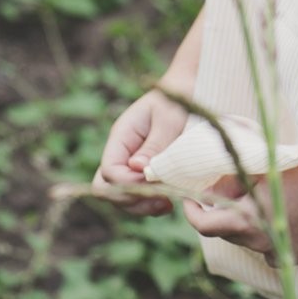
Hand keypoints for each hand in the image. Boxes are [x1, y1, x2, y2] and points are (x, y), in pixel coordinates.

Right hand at [92, 87, 188, 216]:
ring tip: (168, 204)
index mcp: (121, 137)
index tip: (154, 183)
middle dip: (130, 199)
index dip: (127, 184)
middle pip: (106, 189)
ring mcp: (131, 165)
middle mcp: (121, 153)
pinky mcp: (145, 174)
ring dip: (141, 206)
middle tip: (160, 200)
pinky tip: (170, 201)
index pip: (109, 171)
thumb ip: (154, 144)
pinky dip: (150, 204)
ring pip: (121, 197)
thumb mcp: (169, 119)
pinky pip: (138, 196)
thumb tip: (137, 168)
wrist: (190, 93)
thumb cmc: (179, 101)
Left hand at [183, 157, 297, 265]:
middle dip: (224, 214)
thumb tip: (210, 194)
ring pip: (251, 241)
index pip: (204, 225)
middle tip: (234, 191)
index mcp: (245, 220)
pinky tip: (290, 217)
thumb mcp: (260, 172)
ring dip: (250, 224)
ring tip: (270, 200)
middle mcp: (257, 242)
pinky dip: (272, 236)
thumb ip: (231, 186)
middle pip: (227, 232)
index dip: (191, 212)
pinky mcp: (295, 257)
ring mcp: (277, 253)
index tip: (189, 201)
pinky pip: (273, 249)